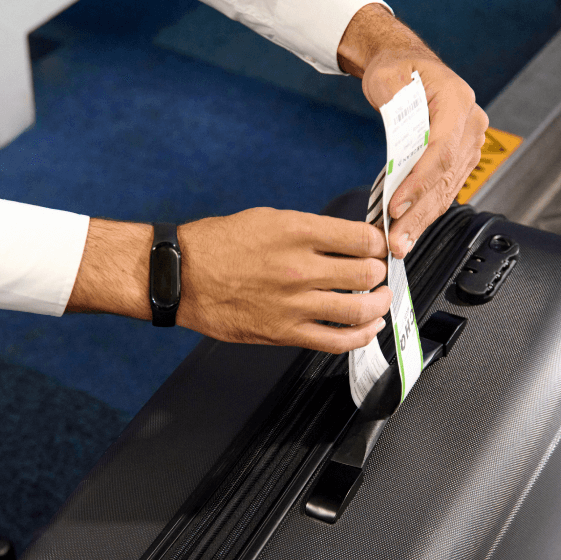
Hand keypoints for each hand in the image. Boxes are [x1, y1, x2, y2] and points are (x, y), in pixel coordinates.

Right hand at [67, 210, 391, 353]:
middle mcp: (299, 268)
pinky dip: (361, 336)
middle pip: (367, 273)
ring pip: (359, 310)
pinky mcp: (284, 333)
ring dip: (378, 304)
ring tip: (378, 300)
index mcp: (297, 232)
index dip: (378, 243)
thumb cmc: (217, 245)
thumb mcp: (268, 219)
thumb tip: (347, 239)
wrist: (180, 276)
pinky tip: (367, 328)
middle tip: (378, 272)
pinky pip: (336, 340)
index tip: (378, 246)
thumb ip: (311, 230)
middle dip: (380, 272)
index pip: (363, 238)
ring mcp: (293, 304)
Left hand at [338, 4, 488, 258]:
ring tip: (401, 244)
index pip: (440, 150)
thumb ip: (392, 106)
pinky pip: (444, 188)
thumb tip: (398, 142)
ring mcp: (469, 143)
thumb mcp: (387, 77)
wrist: (407, 65)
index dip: (418, 183)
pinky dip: (426, 211)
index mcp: (457, 100)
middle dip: (419, 214)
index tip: (396, 207)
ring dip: (422, 220)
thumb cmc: (398, 69)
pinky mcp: (460, 158)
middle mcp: (470, 124)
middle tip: (398, 242)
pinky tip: (410, 230)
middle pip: (445, 177)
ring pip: (447, 189)